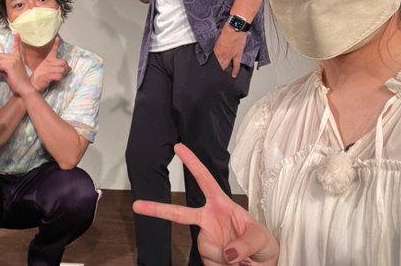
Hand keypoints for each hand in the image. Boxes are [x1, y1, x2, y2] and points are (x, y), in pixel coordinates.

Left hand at [0, 34, 34, 96]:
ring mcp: (14, 61)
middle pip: (0, 55)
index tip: (16, 33)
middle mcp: (16, 57)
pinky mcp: (11, 66)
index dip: (16, 40)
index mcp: (18, 58)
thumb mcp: (11, 71)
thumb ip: (6, 65)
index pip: (17, 47)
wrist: (24, 88)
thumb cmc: (17, 82)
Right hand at [29, 37, 70, 92]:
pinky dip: (60, 78)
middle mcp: (48, 63)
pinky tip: (57, 79)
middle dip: (66, 68)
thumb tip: (69, 67)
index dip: (55, 44)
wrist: (32, 83)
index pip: (52, 51)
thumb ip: (57, 67)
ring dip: (63, 74)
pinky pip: (59, 76)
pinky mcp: (47, 76)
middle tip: (64, 72)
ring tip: (60, 76)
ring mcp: (48, 69)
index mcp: (47, 60)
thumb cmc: (41, 76)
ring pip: (62, 69)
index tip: (57, 38)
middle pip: (63, 62)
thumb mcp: (47, 68)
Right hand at [133, 144, 278, 265]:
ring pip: (205, 248)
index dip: (192, 163)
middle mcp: (208, 220)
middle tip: (137, 205)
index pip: (204, 180)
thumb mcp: (260, 237)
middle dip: (157, 209)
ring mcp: (206, 239)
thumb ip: (244, 244)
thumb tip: (227, 254)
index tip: (178, 147)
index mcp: (221, 205)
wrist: (263, 265)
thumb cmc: (263, 243)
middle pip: (179, 214)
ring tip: (241, 259)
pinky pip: (210, 263)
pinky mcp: (207, 258)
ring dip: (224, 257)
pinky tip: (233, 264)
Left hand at [213, 25, 247, 77]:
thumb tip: (216, 48)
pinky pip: (236, 65)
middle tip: (214, 73)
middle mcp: (223, 54)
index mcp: (217, 49)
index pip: (212, 59)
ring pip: (225, 65)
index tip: (208, 67)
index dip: (210, 63)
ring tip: (221, 75)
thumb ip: (217, 45)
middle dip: (216, 68)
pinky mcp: (238, 55)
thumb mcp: (218, 37)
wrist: (236, 27)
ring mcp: (231, 55)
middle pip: (218, 64)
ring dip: (223, 69)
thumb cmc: (227, 29)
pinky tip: (233, 75)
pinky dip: (235, 71)